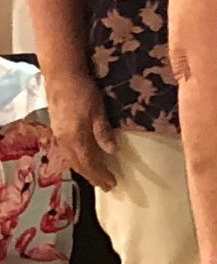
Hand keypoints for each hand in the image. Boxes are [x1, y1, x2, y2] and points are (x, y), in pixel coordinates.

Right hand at [43, 72, 116, 190]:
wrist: (61, 78)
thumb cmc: (83, 92)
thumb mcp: (98, 111)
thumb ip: (103, 132)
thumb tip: (111, 151)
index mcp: (76, 138)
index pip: (89, 163)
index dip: (100, 175)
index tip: (112, 184)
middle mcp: (64, 141)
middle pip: (78, 165)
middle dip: (93, 176)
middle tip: (107, 185)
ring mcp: (59, 136)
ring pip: (71, 159)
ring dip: (84, 169)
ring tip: (96, 176)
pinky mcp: (57, 130)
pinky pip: (67, 152)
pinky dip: (77, 160)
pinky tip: (83, 159)